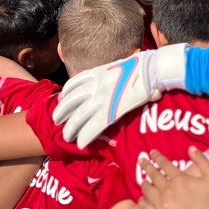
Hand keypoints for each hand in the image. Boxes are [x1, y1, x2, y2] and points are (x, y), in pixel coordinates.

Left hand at [53, 44, 187, 147]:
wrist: (151, 69)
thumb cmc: (144, 65)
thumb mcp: (123, 64)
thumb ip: (116, 74)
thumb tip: (119, 80)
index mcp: (98, 73)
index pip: (74, 83)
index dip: (66, 93)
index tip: (63, 99)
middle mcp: (96, 86)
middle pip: (71, 101)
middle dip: (62, 112)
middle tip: (57, 120)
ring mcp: (102, 99)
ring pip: (78, 117)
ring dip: (70, 128)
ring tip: (66, 136)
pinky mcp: (111, 112)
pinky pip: (93, 127)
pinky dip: (85, 136)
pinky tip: (81, 143)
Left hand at [138, 147, 208, 208]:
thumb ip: (201, 160)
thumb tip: (191, 148)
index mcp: (180, 179)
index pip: (164, 164)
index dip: (157, 157)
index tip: (152, 152)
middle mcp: (169, 190)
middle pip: (153, 174)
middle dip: (146, 165)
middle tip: (141, 161)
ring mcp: (163, 205)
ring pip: (147, 190)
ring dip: (144, 183)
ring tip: (143, 180)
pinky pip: (146, 208)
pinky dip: (142, 202)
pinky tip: (142, 199)